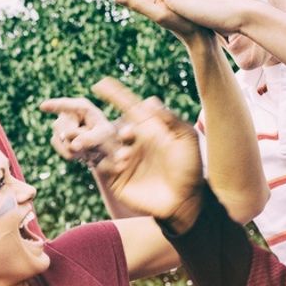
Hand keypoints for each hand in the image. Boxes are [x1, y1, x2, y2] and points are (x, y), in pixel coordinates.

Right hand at [39, 97, 118, 164]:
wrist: (103, 148)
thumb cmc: (106, 136)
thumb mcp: (104, 135)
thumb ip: (90, 139)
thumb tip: (73, 146)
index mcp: (82, 107)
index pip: (66, 106)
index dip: (54, 106)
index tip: (43, 106)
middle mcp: (68, 113)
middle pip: (61, 127)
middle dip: (75, 139)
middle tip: (93, 145)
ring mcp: (60, 125)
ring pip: (60, 140)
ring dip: (76, 149)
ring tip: (89, 148)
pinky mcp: (56, 138)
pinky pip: (60, 150)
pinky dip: (72, 155)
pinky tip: (80, 152)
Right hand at [89, 78, 203, 230]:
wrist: (184, 200)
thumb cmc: (189, 168)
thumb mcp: (187, 140)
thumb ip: (171, 120)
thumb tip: (150, 100)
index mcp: (147, 127)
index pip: (128, 107)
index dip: (115, 95)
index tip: (100, 84)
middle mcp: (131, 140)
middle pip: (109, 126)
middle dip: (103, 125)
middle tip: (111, 132)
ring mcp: (122, 158)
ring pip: (101, 144)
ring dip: (96, 142)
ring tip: (105, 150)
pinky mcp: (115, 177)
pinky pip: (101, 164)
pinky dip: (102, 161)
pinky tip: (116, 164)